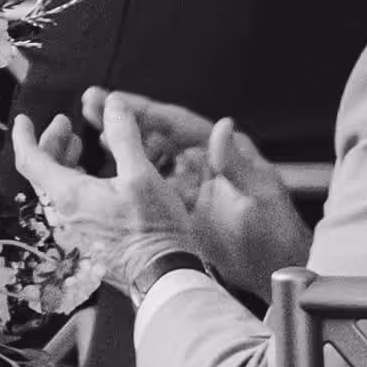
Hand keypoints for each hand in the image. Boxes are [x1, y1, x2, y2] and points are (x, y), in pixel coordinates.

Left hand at [14, 96, 208, 300]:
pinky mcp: (83, 243)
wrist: (162, 276)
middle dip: (49, 144)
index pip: (29, 160)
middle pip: (41, 173)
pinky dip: (72, 184)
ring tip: (78, 147)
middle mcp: (62, 216)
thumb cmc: (154, 229)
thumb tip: (114, 105)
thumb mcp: (142, 175)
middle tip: (64, 125)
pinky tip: (93, 179)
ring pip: (54, 190)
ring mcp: (71, 233)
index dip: (24, 136)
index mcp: (68, 196)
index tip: (23, 120)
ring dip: (61, 163)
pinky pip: (67, 206)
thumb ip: (124, 136)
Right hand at [96, 95, 310, 311]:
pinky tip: (108, 166)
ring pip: (151, 154)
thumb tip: (223, 128)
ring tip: (91, 127)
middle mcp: (204, 161)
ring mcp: (192, 182)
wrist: (275, 267)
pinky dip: (130, 170)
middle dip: (125, 117)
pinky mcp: (183, 204)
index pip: (177, 123)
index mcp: (223, 152)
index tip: (115, 98)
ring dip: (123, 140)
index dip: (145, 110)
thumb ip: (237, 164)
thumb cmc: (273, 233)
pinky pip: (151, 182)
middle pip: (158, 132)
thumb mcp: (257, 197)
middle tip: (91, 102)